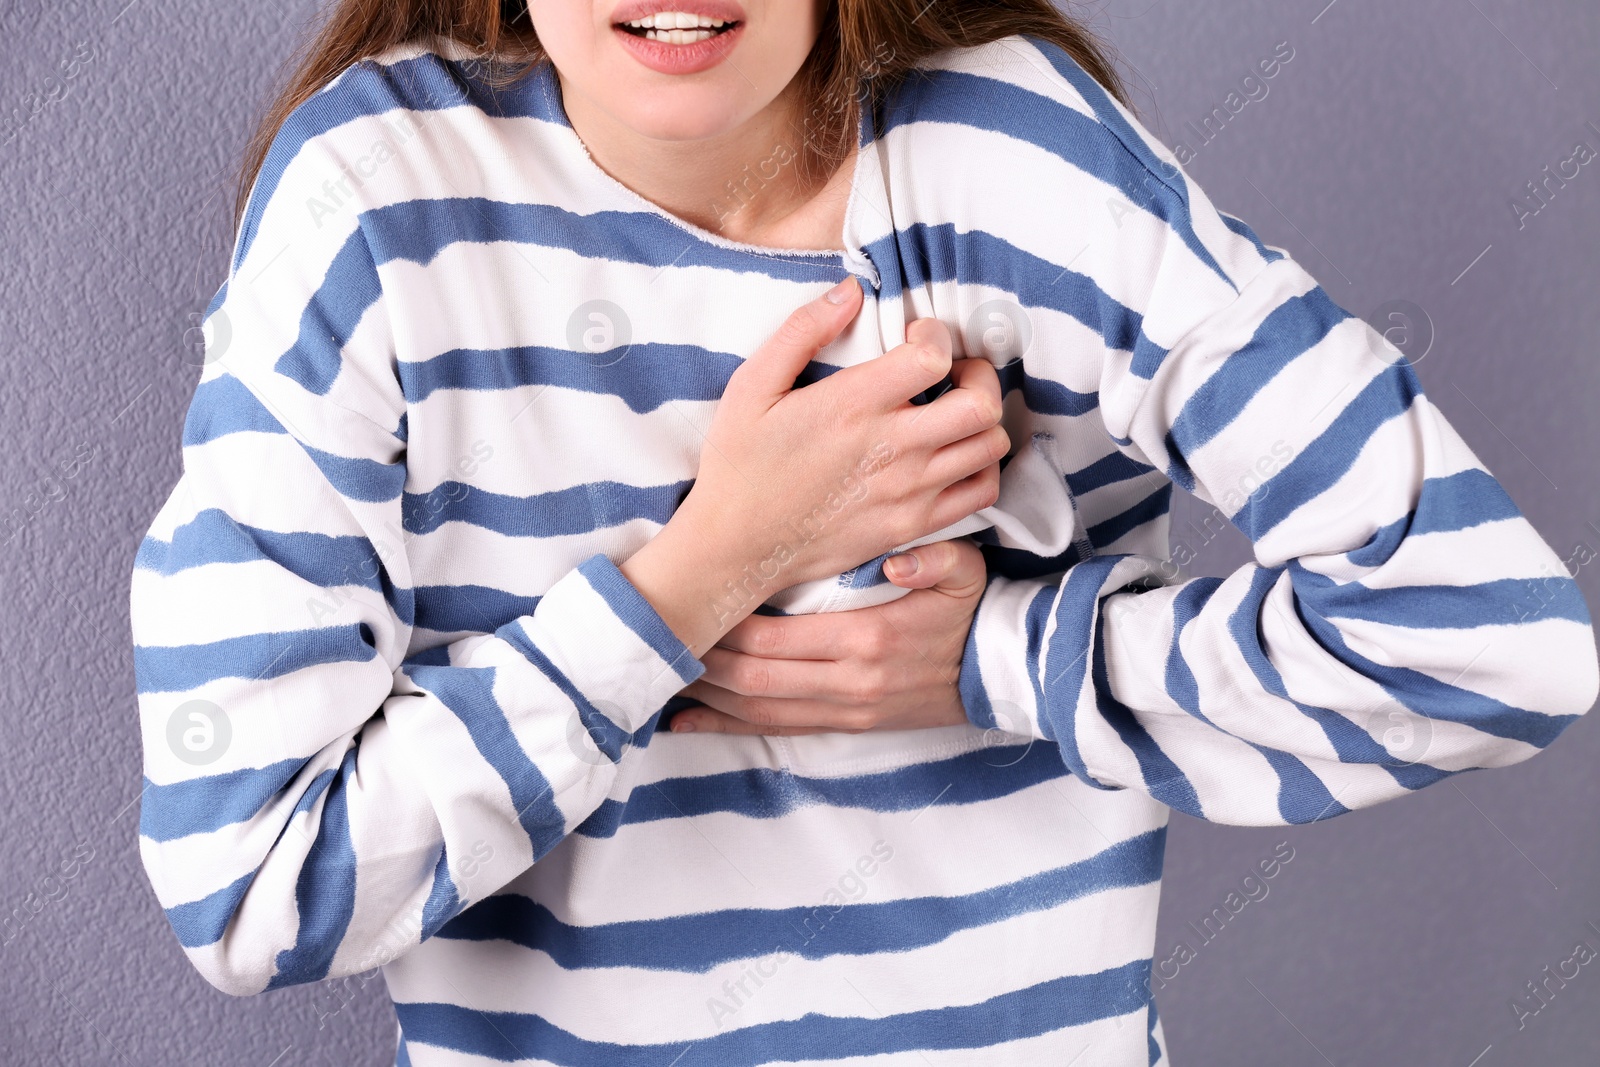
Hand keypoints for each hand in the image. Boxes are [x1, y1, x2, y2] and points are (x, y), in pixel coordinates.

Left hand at [668, 537, 987, 734]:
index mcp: (866, 638)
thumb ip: (936, 559)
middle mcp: (848, 682)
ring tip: (661, 677)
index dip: (728, 625)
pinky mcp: (846, 726)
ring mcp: (844, 710)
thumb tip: (900, 559)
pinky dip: (727, 728)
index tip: (694, 607)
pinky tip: (688, 724)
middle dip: (703, 661)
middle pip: (753, 677)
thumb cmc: (969, 612)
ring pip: (757, 710)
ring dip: (707, 696)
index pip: (776, 636)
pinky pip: (776, 731)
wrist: (998, 672)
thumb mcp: (965, 572)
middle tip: (660, 640)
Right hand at [676, 275, 1008, 588]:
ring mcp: (907, 492)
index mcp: (853, 405)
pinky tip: (952, 456)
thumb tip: (849, 291)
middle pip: (980, 404)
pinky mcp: (912, 526)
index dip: (936, 335)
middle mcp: (891, 448)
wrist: (735, 547)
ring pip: (989, 447)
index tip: (916, 337)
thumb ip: (802, 331)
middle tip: (955, 372)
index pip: (934, 356)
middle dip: (979, 375)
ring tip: (955, 412)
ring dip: (983, 420)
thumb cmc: (739, 465)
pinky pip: (979, 493)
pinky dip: (980, 467)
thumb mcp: (752, 386)